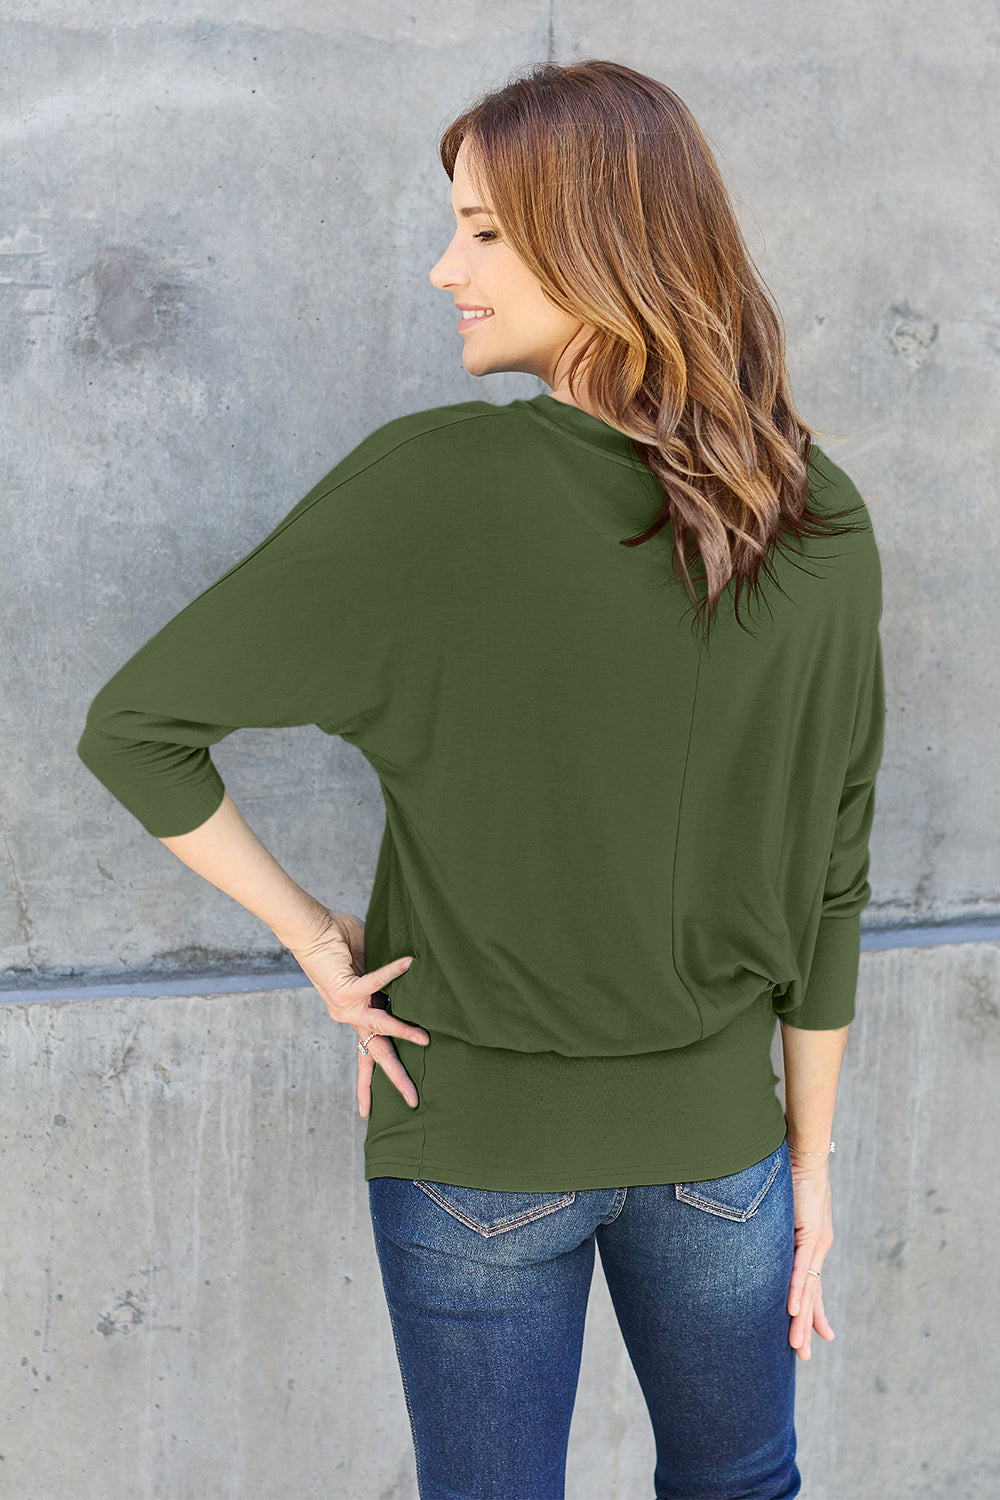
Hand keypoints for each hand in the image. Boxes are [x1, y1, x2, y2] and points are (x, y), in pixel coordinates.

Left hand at [286, 907, 428, 1118]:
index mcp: (353, 1015)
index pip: (365, 1053)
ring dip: (404, 1032)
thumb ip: (384, 977)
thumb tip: (411, 974)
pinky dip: (393, 972)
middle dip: (394, 1079)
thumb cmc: (337, 943)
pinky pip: (375, 984)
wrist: (311, 930)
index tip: (368, 1110)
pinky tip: (408, 963)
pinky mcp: (345, 988)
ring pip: (380, 1027)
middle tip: (412, 1101)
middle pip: (374, 1055)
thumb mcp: (366, 965)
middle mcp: (348, 1016)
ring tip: (425, 1039)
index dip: (368, 1082)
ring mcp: (346, 1006)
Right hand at [786, 1155, 835, 1360]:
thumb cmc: (791, 1172)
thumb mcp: (782, 1207)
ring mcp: (816, 1242)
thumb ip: (774, 1225)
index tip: (819, 1335)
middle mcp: (818, 1247)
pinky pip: (801, 1269)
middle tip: (805, 1356)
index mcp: (812, 1243)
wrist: (805, 1151)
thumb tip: (752, 1230)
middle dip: (808, 1326)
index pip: (812, 1284)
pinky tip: (793, 1311)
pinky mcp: (810, 1234)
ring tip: (798, 1347)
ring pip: (808, 1289)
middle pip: (813, 1295)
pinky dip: (798, 1291)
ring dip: (801, 1319)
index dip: (813, 1310)